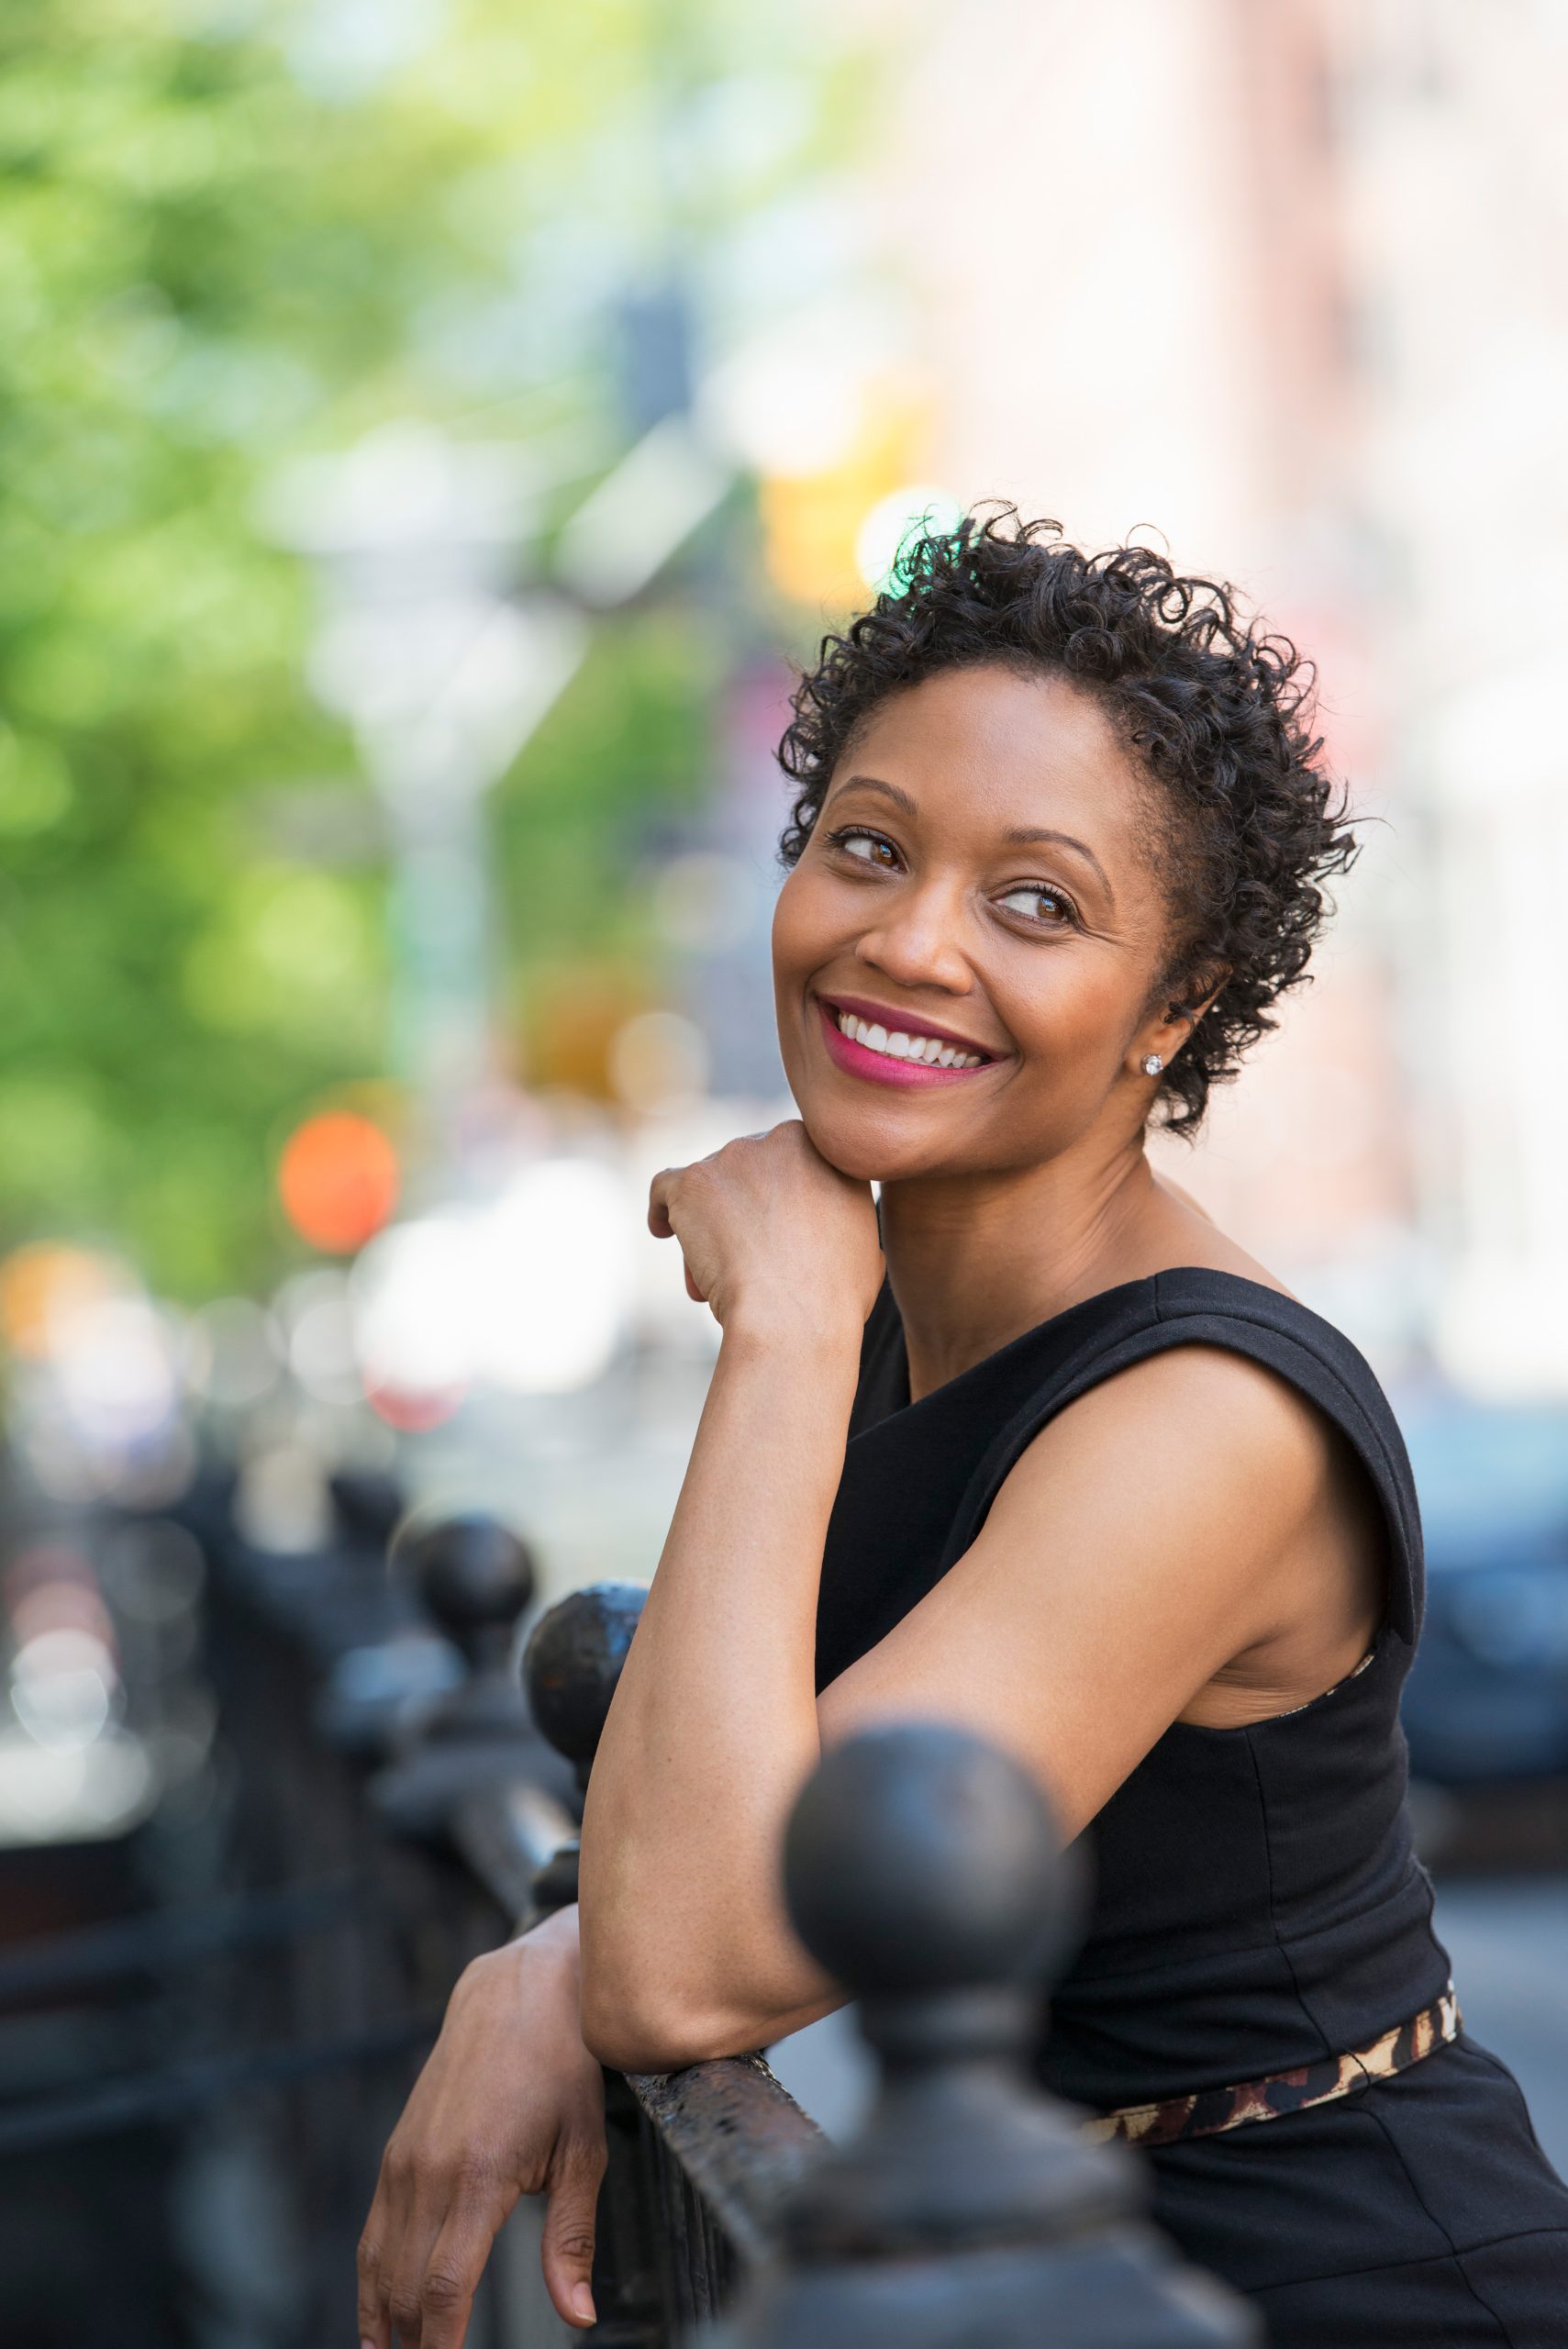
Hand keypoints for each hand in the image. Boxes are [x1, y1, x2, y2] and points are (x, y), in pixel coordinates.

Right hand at [357, 1909, 604, 2347]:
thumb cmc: (564, 2067)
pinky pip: (373, 2233)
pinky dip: (372, 2282)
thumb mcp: (584, 2150)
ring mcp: (403, 2160)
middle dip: (412, 2345)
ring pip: (377, 2266)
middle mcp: (428, 2172)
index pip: (443, 2290)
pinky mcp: (395, 2151)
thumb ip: (572, 2239)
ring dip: (384, 2324)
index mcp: (478, 2176)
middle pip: (403, 2290)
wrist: (520, 1988)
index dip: (440, 2348)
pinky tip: (383, 2319)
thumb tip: (579, 2317)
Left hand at [648, 1119, 882, 1339]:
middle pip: (747, 1171)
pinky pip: (666, 1186)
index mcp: (825, 1149)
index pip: (789, 1162)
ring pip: (709, 1185)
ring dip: (707, 1222)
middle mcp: (779, 1139)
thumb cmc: (834, 1295)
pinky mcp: (691, 1181)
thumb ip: (845, 1218)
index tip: (773, 1232)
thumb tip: (837, 1233)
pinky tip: (663, 1232)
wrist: (792, 1316)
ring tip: (711, 1277)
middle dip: (741, 1211)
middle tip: (743, 1259)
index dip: (777, 1198)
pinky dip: (664, 1209)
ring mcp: (733, 1157)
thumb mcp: (866, 1245)